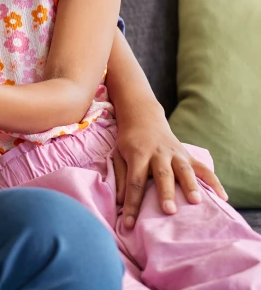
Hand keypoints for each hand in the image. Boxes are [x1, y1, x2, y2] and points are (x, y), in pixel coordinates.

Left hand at [112, 108, 228, 228]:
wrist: (143, 118)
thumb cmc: (129, 142)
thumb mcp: (118, 155)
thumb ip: (121, 177)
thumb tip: (120, 201)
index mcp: (138, 154)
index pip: (134, 182)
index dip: (131, 203)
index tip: (128, 223)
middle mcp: (158, 154)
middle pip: (162, 174)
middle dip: (166, 193)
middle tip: (169, 211)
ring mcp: (176, 154)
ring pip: (184, 170)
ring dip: (191, 185)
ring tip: (196, 202)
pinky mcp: (188, 155)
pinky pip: (203, 168)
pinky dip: (214, 181)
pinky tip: (223, 197)